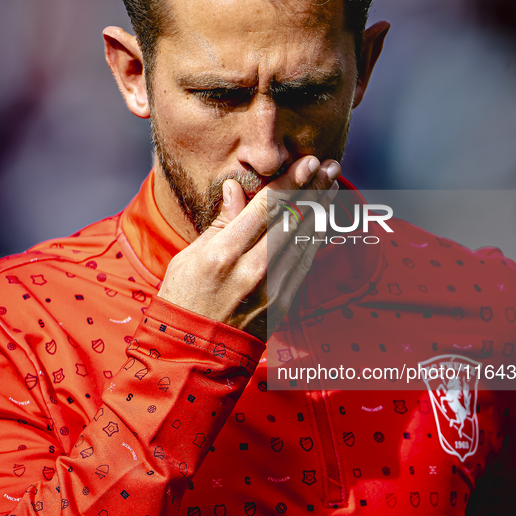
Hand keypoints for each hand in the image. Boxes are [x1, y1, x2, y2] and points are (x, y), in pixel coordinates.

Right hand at [157, 156, 339, 340]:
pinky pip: (305, 265)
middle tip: (330, 166)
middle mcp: (252, 270)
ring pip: (305, 240)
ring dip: (321, 210)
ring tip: (332, 187)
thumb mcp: (189, 258)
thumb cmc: (184, 300)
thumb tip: (236, 190)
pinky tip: (322, 223)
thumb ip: (219, 224)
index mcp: (223, 253)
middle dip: (314, 189)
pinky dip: (315, 239)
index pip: (266, 207)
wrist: (193, 354)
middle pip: (293, 220)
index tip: (307, 161)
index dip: (291, 181)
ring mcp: (272, 289)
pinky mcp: (283, 305)